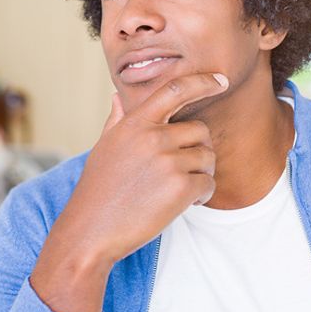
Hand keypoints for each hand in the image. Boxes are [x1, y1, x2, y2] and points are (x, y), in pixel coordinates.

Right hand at [59, 72, 227, 267]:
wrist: (90, 231)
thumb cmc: (97, 192)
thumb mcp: (103, 149)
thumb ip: (117, 121)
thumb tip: (118, 97)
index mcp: (134, 124)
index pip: (174, 90)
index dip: (202, 82)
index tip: (220, 80)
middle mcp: (152, 138)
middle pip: (200, 130)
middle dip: (198, 150)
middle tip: (183, 171)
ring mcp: (167, 162)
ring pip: (208, 158)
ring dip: (201, 175)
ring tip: (180, 190)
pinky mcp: (180, 188)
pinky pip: (208, 183)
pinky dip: (202, 195)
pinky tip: (184, 203)